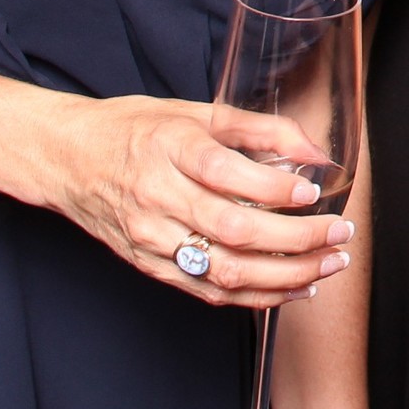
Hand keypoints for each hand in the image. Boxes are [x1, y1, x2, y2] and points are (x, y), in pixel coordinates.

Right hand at [36, 94, 355, 307]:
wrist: (69, 159)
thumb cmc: (136, 130)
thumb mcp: (196, 113)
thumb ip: (260, 129)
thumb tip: (315, 150)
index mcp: (169, 149)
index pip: (226, 175)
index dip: (274, 188)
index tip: (313, 190)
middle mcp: (158, 197)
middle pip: (234, 230)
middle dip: (296, 240)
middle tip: (339, 235)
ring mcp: (151, 238)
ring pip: (224, 270)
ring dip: (285, 276)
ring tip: (328, 265)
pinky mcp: (150, 266)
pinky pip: (208, 290)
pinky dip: (255, 296)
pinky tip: (293, 287)